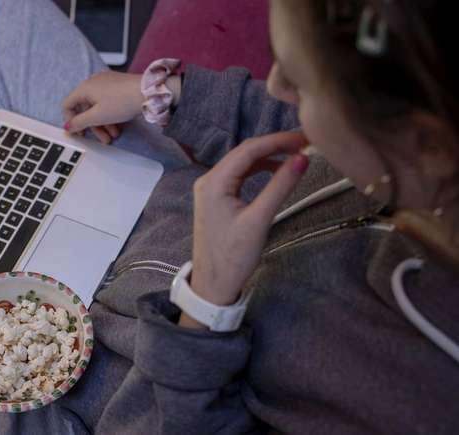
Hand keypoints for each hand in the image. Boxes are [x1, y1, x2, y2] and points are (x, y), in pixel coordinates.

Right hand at [61, 71, 142, 143]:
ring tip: (114, 135)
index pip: (68, 105)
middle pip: (85, 108)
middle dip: (94, 126)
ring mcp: (105, 83)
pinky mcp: (117, 86)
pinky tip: (118, 125)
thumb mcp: (97, 116)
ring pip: (98, 107)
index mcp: (84, 88)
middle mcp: (93, 83)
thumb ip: (79, 122)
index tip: (79, 132)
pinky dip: (110, 115)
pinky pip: (107, 102)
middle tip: (101, 138)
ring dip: (104, 124)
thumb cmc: (123, 101)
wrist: (147, 92)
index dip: (70, 120)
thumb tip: (68, 126)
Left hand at [189, 132, 308, 310]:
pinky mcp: (216, 198)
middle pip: (244, 152)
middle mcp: (208, 180)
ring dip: (267, 156)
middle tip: (305, 143)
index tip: (305, 138)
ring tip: (296, 155)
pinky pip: (238, 175)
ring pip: (242, 162)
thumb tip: (302, 158)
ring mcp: (210, 188)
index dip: (278, 140)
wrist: (213, 284)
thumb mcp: (259, 220)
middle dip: (274, 145)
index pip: (249, 149)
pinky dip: (258, 169)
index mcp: (214, 182)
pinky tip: (276, 170)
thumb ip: (280, 187)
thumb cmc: (234, 256)